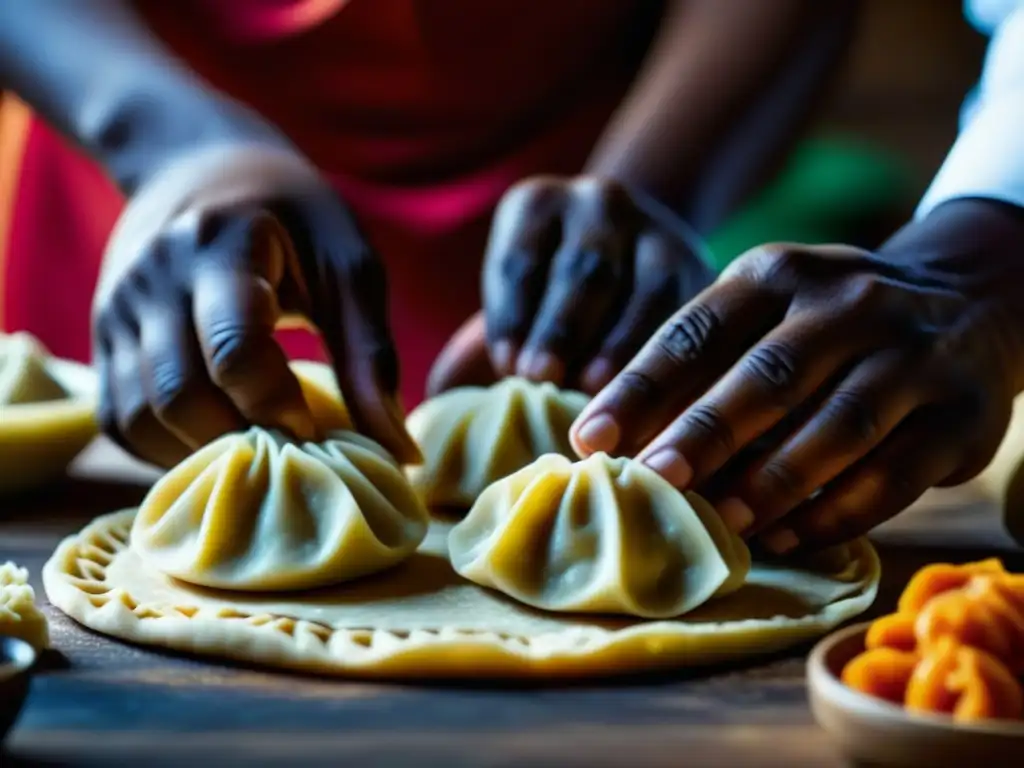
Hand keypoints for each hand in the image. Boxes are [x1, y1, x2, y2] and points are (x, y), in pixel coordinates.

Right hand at [92, 142, 418, 466]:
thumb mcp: (348, 266)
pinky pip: (118, 420)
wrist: (199, 166)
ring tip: (256, 449)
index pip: (234, 350)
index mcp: (221, 246)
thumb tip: (398, 450)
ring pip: (139, 417)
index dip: (277, 406)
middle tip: (288, 451)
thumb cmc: (294, 221)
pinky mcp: (103, 337)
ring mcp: (118, 309)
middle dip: (240, 441)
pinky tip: (215, 440)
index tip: (315, 428)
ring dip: (201, 453)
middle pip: (180, 396)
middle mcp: (154, 277)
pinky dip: (165, 449)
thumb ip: (371, 356)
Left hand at [428, 176, 713, 395]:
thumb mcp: (508, 311)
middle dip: (562, 328)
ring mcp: (657, 231)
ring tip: (598, 392)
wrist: (628, 262)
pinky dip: (667, 359)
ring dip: (620, 346)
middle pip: (583, 270)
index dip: (512, 315)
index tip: (508, 369)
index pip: (519, 261)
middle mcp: (598, 203)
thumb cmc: (544, 308)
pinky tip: (651, 399)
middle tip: (545, 379)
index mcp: (535, 205)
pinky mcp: (702, 270)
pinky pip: (687, 315)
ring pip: (643, 290)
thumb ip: (471, 355)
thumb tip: (437, 407)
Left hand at [570, 199, 1023, 553]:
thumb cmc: (828, 322)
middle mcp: (849, 304)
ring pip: (836, 427)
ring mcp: (913, 357)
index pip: (698, 329)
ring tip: (720, 522)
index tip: (589, 438)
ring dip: (771, 482)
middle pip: (769, 376)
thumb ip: (701, 363)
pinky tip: (785, 536)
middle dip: (705, 434)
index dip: (640, 387)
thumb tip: (615, 436)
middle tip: (652, 481)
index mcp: (779, 274)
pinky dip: (834, 512)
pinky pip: (893, 476)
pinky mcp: (961, 415)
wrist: (970, 299)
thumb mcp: (766, 310)